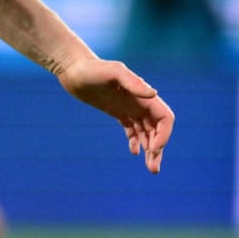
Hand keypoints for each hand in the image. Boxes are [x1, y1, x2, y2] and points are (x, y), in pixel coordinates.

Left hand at [57, 56, 173, 173]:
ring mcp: (129, 107)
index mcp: (143, 95)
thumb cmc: (92, 68)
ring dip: (150, 149)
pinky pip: (132, 129)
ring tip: (150, 168)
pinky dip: (136, 141)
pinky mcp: (117, 111)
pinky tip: (134, 152)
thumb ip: (133, 82)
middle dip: (158, 149)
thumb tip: (153, 94)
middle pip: (158, 129)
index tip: (152, 149)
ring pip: (146, 132)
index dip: (164, 135)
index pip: (165, 118)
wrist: (73, 69)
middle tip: (153, 169)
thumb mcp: (113, 72)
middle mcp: (140, 102)